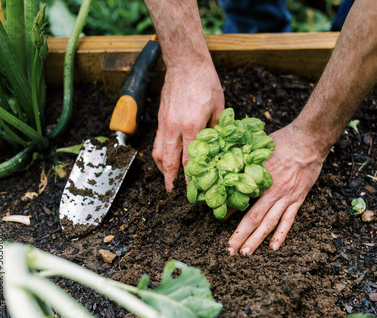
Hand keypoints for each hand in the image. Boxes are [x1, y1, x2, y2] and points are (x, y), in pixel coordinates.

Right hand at [152, 60, 223, 190]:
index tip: (193, 191)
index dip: (190, 179)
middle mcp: (174, 127)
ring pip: (159, 154)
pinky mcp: (160, 119)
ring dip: (163, 170)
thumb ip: (216, 130)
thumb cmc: (205, 83)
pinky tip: (166, 161)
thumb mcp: (219, 107)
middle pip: (169, 161)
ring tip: (169, 182)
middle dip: (171, 181)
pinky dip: (160, 156)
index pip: (189, 160)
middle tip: (174, 195)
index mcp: (192, 126)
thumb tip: (217, 149)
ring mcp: (164, 123)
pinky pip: (157, 143)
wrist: (185, 64)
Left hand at [227, 123, 327, 254]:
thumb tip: (228, 170)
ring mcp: (287, 197)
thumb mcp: (259, 149)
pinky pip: (288, 220)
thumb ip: (245, 161)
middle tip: (228, 250)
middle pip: (254, 218)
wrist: (309, 140)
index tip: (217, 220)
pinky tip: (273, 247)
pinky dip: (281, 235)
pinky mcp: (298, 199)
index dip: (228, 212)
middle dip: (240, 236)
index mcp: (261, 179)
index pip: (241, 200)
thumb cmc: (282, 141)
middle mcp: (274, 192)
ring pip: (270, 224)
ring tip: (246, 253)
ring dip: (257, 240)